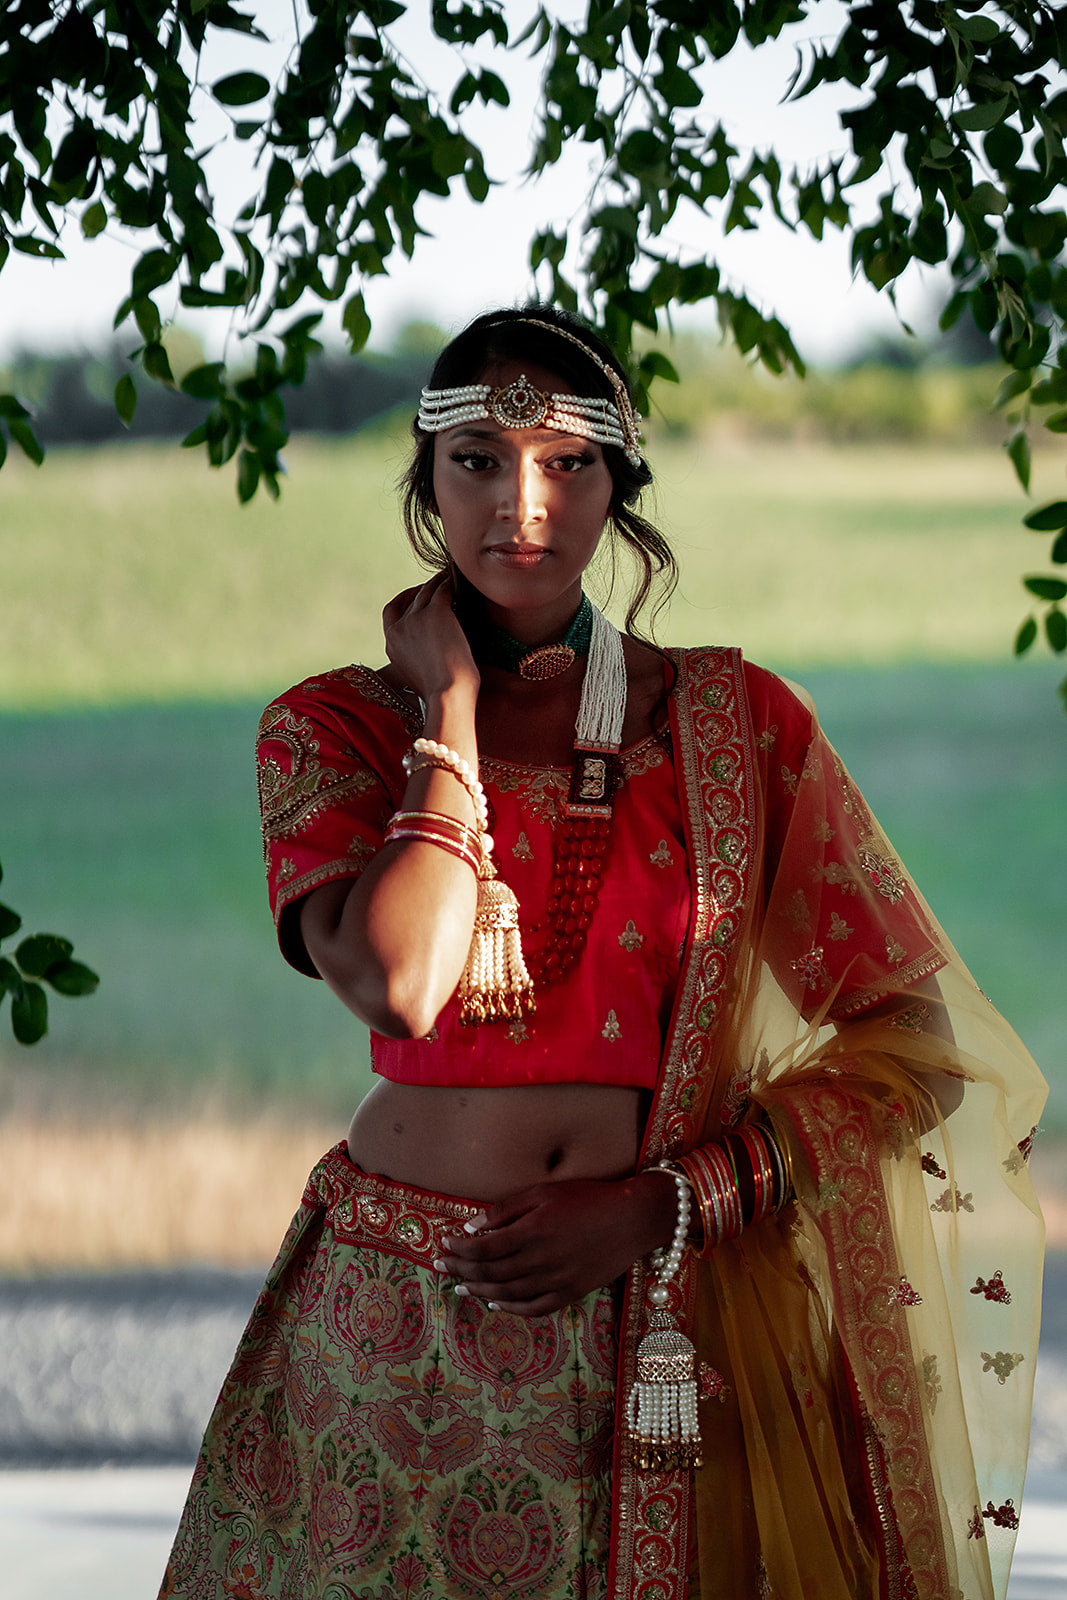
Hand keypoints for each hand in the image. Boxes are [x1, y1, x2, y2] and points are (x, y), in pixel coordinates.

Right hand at [382, 573, 478, 702]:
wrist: (447, 695)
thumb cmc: (441, 695)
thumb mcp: (419, 678)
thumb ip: (417, 662)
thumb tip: (429, 658)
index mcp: (392, 645)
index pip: (390, 614)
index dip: (402, 601)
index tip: (414, 596)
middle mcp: (399, 629)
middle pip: (408, 599)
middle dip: (420, 589)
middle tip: (435, 584)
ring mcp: (416, 619)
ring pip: (426, 591)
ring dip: (437, 582)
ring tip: (450, 577)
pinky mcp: (437, 613)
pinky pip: (442, 590)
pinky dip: (449, 583)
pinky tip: (458, 582)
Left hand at [434, 1172, 676, 1316]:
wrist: (632, 1218)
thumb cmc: (587, 1197)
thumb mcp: (544, 1192)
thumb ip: (507, 1210)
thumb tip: (473, 1226)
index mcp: (533, 1231)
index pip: (484, 1247)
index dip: (460, 1248)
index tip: (445, 1244)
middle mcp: (541, 1260)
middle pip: (491, 1271)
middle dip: (462, 1268)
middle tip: (442, 1266)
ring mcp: (557, 1280)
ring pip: (507, 1293)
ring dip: (480, 1289)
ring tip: (461, 1285)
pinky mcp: (571, 1293)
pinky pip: (534, 1308)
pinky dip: (511, 1308)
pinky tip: (495, 1302)